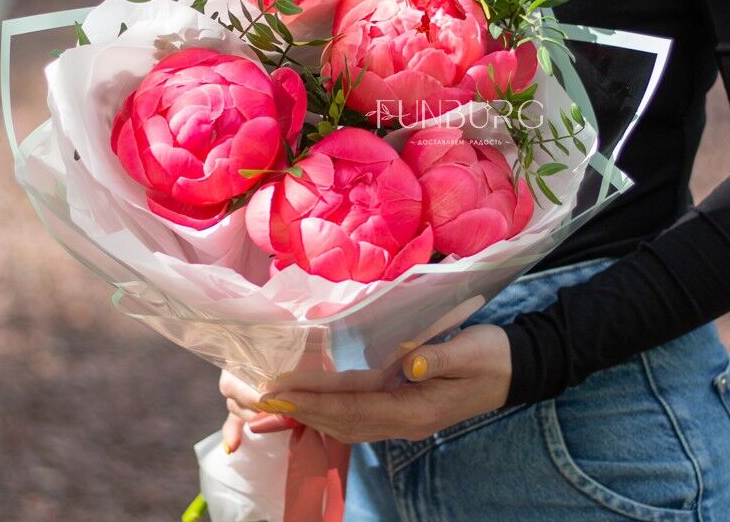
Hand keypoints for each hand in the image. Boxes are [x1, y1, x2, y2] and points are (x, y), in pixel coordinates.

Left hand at [218, 324, 511, 446]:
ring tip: (278, 406)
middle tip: (264, 398)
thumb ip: (437, 356)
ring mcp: (404, 422)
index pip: (355, 404)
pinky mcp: (405, 414)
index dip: (316, 396)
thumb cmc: (490, 357)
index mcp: (416, 407)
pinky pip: (359, 421)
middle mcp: (405, 421)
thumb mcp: (470, 352)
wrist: (514, 371)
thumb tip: (408, 364)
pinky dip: (331, 416)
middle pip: (344, 421)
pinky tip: (314, 408)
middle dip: (302, 409)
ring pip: (348, 426)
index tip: (282, 388)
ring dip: (311, 415)